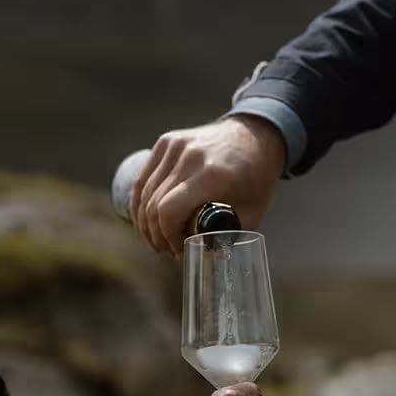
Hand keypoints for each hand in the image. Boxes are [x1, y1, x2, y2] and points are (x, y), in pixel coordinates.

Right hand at [131, 117, 285, 256]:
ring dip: (145, 223)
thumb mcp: (251, 211)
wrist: (256, 135)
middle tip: (169, 250)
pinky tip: (146, 220)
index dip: (167, 237)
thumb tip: (203, 260)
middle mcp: (190, 156)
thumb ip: (227, 236)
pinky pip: (143, 178)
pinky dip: (139, 203)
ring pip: (143, 193)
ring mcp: (175, 145)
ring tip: (158, 240)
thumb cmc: (256, 177)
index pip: (168, 211)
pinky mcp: (166, 141)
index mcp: (212, 174)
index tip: (180, 250)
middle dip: (157, 235)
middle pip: (153, 205)